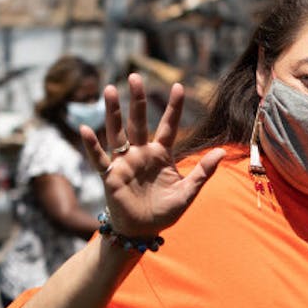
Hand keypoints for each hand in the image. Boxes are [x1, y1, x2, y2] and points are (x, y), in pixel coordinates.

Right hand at [81, 73, 223, 238]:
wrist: (142, 232)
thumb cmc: (165, 212)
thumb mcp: (188, 192)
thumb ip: (203, 171)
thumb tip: (222, 151)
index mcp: (161, 154)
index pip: (168, 126)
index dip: (173, 107)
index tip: (179, 86)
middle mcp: (141, 153)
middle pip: (138, 121)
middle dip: (137, 100)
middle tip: (135, 76)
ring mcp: (124, 162)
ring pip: (117, 132)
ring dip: (113, 112)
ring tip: (109, 89)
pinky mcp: (110, 176)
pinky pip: (100, 158)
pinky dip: (92, 145)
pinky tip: (86, 129)